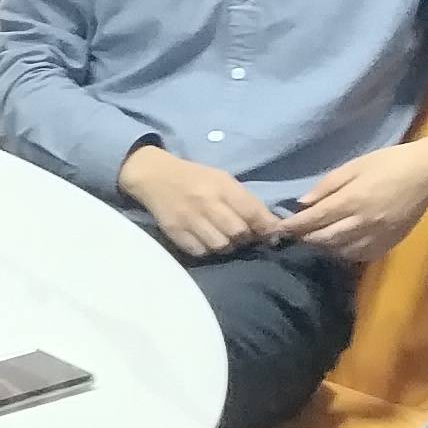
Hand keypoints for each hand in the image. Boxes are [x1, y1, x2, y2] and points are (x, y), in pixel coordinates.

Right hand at [119, 144, 281, 260]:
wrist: (154, 176)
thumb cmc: (194, 177)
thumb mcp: (221, 179)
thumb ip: (243, 200)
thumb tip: (268, 226)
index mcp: (221, 185)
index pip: (252, 211)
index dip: (267, 226)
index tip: (273, 234)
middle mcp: (205, 202)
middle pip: (238, 232)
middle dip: (246, 237)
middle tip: (244, 234)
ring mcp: (189, 219)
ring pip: (221, 246)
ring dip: (227, 245)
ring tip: (223, 237)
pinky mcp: (174, 232)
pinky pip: (200, 251)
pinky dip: (207, 249)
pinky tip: (205, 239)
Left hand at [281, 142, 427, 265]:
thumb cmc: (389, 163)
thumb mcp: (354, 166)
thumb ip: (327, 186)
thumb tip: (302, 204)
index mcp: (353, 200)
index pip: (315, 219)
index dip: (294, 226)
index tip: (279, 229)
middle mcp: (363, 222)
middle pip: (325, 239)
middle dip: (306, 238)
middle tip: (294, 234)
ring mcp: (378, 235)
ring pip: (341, 251)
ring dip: (324, 247)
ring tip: (315, 238)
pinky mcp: (390, 243)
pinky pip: (361, 255)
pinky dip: (345, 252)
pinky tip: (340, 244)